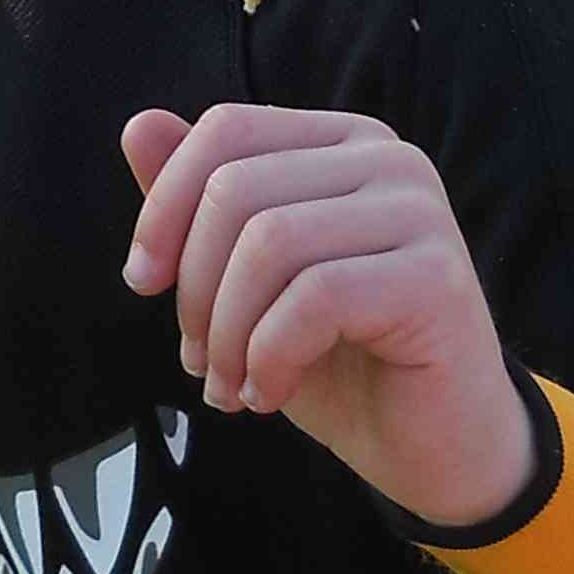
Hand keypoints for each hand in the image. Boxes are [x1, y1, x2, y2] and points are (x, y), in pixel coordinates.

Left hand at [121, 104, 534, 529]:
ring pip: (269, 242)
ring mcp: (418, 210)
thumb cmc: (340, 360)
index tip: (144, 282)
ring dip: (227, 333)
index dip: (164, 205)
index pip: (227, 128)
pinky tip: (268, 394)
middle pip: (237, 187)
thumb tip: (138, 125)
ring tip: (230, 386)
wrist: (435, 448)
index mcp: (341, 142)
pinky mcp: (434, 276)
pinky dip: (270, 357)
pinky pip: (315, 298)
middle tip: (199, 360)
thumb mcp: (247, 282)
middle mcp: (387, 157)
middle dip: (194, 287)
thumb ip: (198, 206)